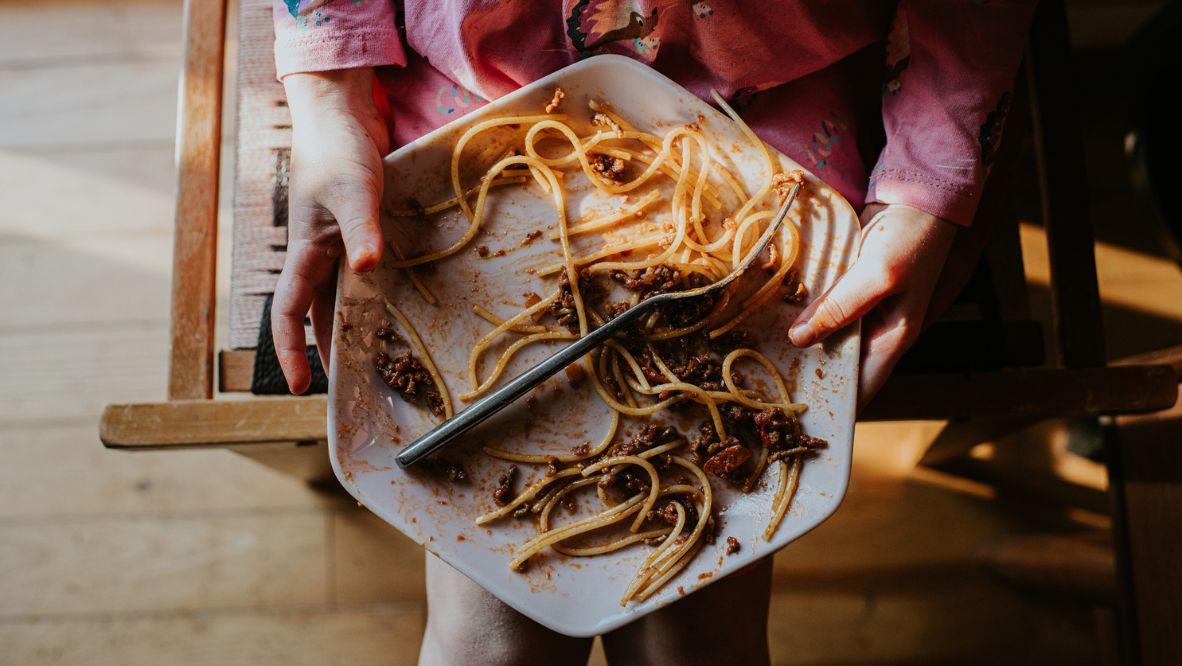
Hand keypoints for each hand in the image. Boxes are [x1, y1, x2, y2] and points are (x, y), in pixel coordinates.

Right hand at [272, 68, 390, 393]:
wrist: (341, 112)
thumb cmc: (338, 149)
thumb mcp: (353, 192)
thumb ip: (361, 231)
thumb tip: (367, 269)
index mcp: (305, 251)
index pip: (289, 312)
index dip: (291, 350)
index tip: (299, 386)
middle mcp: (317, 253)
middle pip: (316, 312)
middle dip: (325, 349)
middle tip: (347, 384)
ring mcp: (336, 242)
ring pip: (339, 296)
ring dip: (350, 324)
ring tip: (369, 357)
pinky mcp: (356, 230)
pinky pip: (358, 274)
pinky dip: (370, 294)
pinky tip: (390, 306)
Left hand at [787, 203, 956, 407]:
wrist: (918, 193)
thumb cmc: (910, 237)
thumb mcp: (876, 275)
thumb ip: (840, 308)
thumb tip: (800, 340)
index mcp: (893, 337)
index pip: (862, 387)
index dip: (836, 407)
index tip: (801, 422)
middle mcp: (877, 329)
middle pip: (839, 365)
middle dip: (809, 376)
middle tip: (767, 390)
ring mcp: (861, 307)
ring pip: (826, 336)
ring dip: (801, 344)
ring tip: (761, 359)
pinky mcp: (847, 286)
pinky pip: (822, 308)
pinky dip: (802, 313)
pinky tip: (772, 317)